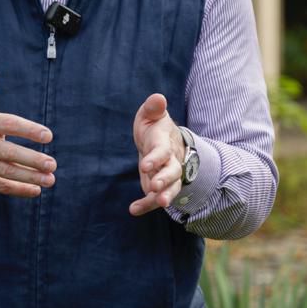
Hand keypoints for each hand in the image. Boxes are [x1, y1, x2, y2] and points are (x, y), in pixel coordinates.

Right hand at [0, 66, 55, 195]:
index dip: (28, 130)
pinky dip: (18, 189)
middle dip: (31, 159)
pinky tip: (35, 190)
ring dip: (29, 177)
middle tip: (52, 163)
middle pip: (8, 152)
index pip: (8, 124)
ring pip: (6, 171)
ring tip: (50, 179)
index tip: (47, 135)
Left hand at [130, 93, 184, 215]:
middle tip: (155, 187)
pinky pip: (155, 197)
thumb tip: (158, 97)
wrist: (163, 141)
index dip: (155, 159)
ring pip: (171, 188)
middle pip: (173, 172)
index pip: (163, 152)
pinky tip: (133, 210)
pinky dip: (146, 205)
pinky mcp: (159, 186)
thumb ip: (153, 108)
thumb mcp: (151, 115)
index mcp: (165, 143)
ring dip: (164, 196)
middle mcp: (171, 161)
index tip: (145, 165)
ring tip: (159, 203)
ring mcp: (167, 175)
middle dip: (165, 180)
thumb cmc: (154, 126)